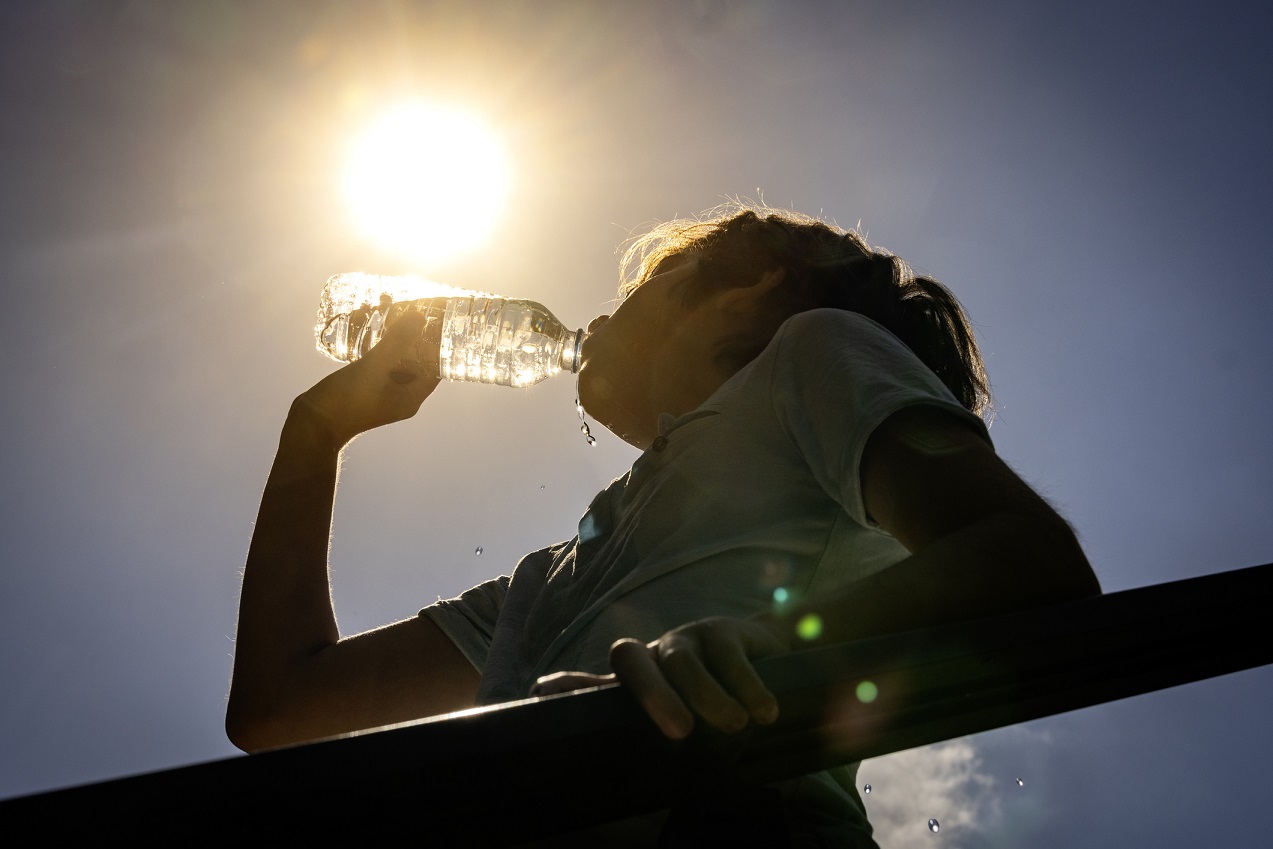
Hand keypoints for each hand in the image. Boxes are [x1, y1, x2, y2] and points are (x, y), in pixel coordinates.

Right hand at [295, 306, 443, 448]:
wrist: (311, 426)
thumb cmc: (344, 402)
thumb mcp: (373, 369)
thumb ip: (396, 344)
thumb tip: (421, 317)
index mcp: (412, 397)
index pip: (436, 365)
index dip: (437, 341)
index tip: (435, 314)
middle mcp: (401, 395)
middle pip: (416, 358)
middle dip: (411, 330)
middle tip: (407, 302)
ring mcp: (383, 391)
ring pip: (395, 356)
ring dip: (392, 333)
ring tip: (384, 302)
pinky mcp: (366, 386)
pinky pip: (378, 360)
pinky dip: (376, 342)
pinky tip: (366, 321)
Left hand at [532, 616, 789, 739]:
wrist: (767, 658)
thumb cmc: (713, 692)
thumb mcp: (679, 710)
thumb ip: (636, 719)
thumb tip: (569, 716)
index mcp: (637, 679)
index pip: (594, 682)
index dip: (569, 685)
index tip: (543, 694)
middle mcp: (655, 654)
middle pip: (632, 660)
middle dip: (652, 695)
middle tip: (681, 732)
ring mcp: (687, 638)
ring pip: (682, 662)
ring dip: (709, 695)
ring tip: (736, 725)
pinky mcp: (723, 630)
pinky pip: (730, 658)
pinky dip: (748, 686)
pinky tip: (765, 711)